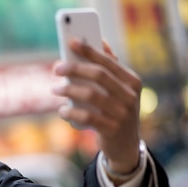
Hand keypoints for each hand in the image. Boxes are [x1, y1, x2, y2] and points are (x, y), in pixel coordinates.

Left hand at [53, 39, 141, 173]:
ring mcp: (123, 113)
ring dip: (69, 89)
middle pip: (99, 75)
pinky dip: (71, 112)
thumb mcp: (119, 90)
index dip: (89, 50)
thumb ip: (110, 68)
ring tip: (55, 89)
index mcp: (132, 81)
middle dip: (75, 68)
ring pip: (91, 95)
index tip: (71, 41)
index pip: (108, 61)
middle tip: (56, 68)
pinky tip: (62, 110)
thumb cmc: (116, 111)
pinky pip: (87, 117)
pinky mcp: (112, 129)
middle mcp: (130, 96)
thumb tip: (100, 41)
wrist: (125, 145)